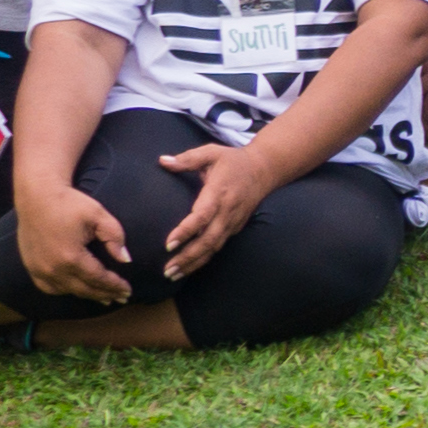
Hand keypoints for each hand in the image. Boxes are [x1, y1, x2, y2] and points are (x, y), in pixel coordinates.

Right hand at [17, 182, 135, 304]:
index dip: (115, 286)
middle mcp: (53, 269)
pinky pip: (49, 287)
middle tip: (122, 298)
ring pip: (67, 290)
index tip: (129, 290)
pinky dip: (65, 290)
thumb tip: (125, 260)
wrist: (37, 197)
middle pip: (84, 289)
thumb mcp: (99, 215)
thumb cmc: (70, 203)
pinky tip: (76, 289)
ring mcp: (39, 270)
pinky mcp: (31, 267)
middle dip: (105, 294)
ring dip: (87, 295)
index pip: (98, 279)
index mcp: (71, 257)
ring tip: (104, 297)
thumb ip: (115, 238)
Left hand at [155, 131, 281, 270]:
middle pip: (208, 239)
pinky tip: (188, 267)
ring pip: (213, 247)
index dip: (186, 231)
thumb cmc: (233, 160)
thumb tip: (162, 161)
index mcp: (219, 192)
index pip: (202, 216)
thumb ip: (187, 159)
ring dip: (194, 263)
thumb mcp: (211, 152)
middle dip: (187, 257)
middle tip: (167, 270)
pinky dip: (203, 258)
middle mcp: (227, 210)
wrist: (265, 169)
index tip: (168, 244)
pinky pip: (218, 246)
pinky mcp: (235, 227)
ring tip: (173, 275)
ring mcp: (233, 221)